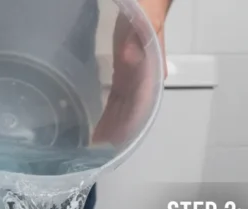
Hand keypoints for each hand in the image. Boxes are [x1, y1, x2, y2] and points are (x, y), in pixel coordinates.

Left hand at [93, 0, 168, 144]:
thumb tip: (130, 60)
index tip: (116, 142)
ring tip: (96, 147)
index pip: (141, 101)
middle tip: (99, 154)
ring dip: (112, 126)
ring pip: (123, 106)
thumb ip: (141, 36)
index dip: (130, 123)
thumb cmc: (148, 2)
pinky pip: (117, 96)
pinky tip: (98, 125)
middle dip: (118, 132)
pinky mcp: (123, 68)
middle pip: (132, 109)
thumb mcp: (146, 17)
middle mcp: (144, 73)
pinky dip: (109, 112)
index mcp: (151, 64)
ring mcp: (134, 72)